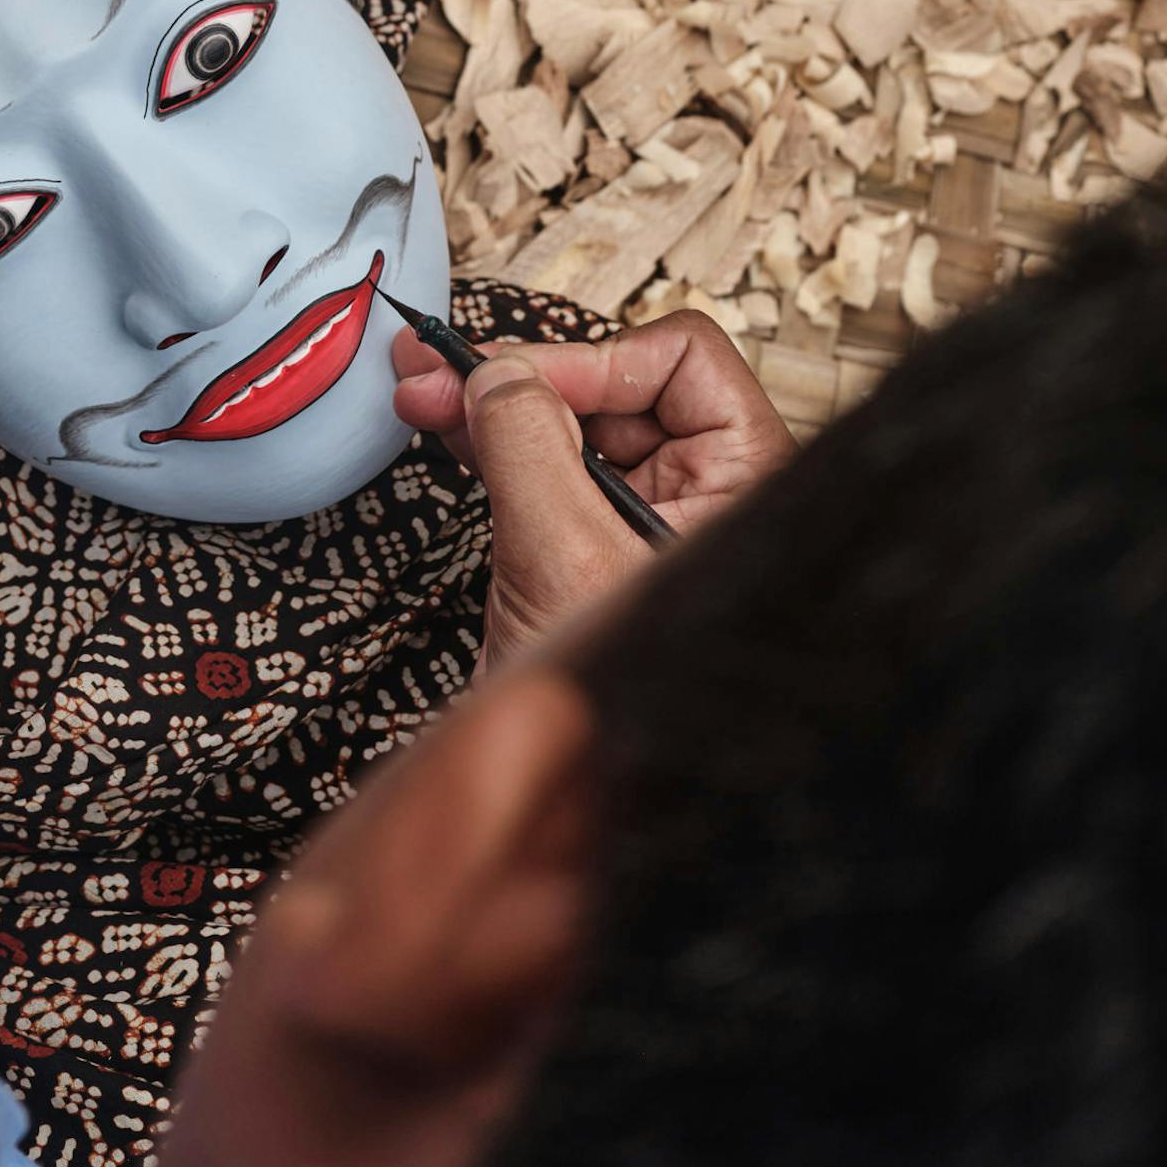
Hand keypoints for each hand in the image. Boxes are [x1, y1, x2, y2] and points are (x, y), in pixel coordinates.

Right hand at [393, 312, 793, 673]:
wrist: (568, 807)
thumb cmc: (613, 708)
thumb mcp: (566, 557)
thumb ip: (531, 448)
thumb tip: (500, 374)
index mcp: (743, 485)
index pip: (681, 362)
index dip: (592, 360)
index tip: (513, 379)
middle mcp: (703, 496)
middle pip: (618, 386)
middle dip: (524, 373)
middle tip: (440, 368)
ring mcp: (641, 522)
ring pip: (570, 424)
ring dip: (493, 402)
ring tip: (423, 389)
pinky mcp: (588, 548)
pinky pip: (542, 468)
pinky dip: (490, 444)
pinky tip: (446, 429)